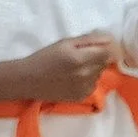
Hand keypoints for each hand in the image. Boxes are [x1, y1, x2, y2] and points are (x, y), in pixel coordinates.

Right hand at [0, 34, 117, 105]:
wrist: (28, 80)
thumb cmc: (45, 57)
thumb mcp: (65, 43)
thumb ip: (89, 40)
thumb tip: (109, 39)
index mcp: (81, 59)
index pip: (108, 53)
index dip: (105, 49)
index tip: (97, 48)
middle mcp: (85, 75)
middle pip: (105, 63)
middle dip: (97, 58)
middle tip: (80, 57)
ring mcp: (84, 88)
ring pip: (99, 74)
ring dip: (92, 70)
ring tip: (74, 69)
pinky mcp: (82, 97)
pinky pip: (93, 85)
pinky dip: (87, 81)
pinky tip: (72, 79)